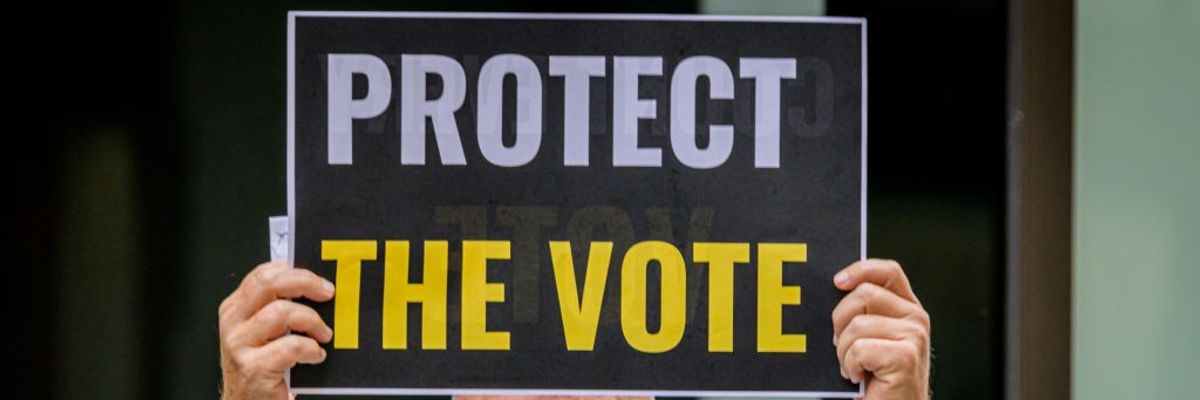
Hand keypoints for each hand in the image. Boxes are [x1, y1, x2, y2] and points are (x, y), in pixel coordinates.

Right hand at [219, 261, 334, 399]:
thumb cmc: (260, 368)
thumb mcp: (262, 333)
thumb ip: (277, 308)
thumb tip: (315, 287)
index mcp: (234, 309)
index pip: (262, 275)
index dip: (294, 271)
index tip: (318, 279)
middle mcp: (233, 324)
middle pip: (269, 284)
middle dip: (305, 282)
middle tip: (327, 293)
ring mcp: (239, 346)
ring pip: (280, 312)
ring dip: (312, 321)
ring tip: (323, 334)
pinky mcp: (253, 368)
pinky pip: (291, 347)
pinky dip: (311, 349)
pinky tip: (316, 355)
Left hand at [833, 259, 930, 399]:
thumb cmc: (877, 378)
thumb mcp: (869, 336)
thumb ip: (862, 311)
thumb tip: (835, 288)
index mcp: (907, 309)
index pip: (887, 271)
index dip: (860, 270)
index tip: (837, 282)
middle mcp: (916, 319)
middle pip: (863, 294)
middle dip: (840, 322)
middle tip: (844, 348)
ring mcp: (914, 337)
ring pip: (857, 324)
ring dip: (843, 351)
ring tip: (854, 367)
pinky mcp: (905, 356)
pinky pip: (858, 348)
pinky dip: (850, 366)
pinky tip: (859, 376)